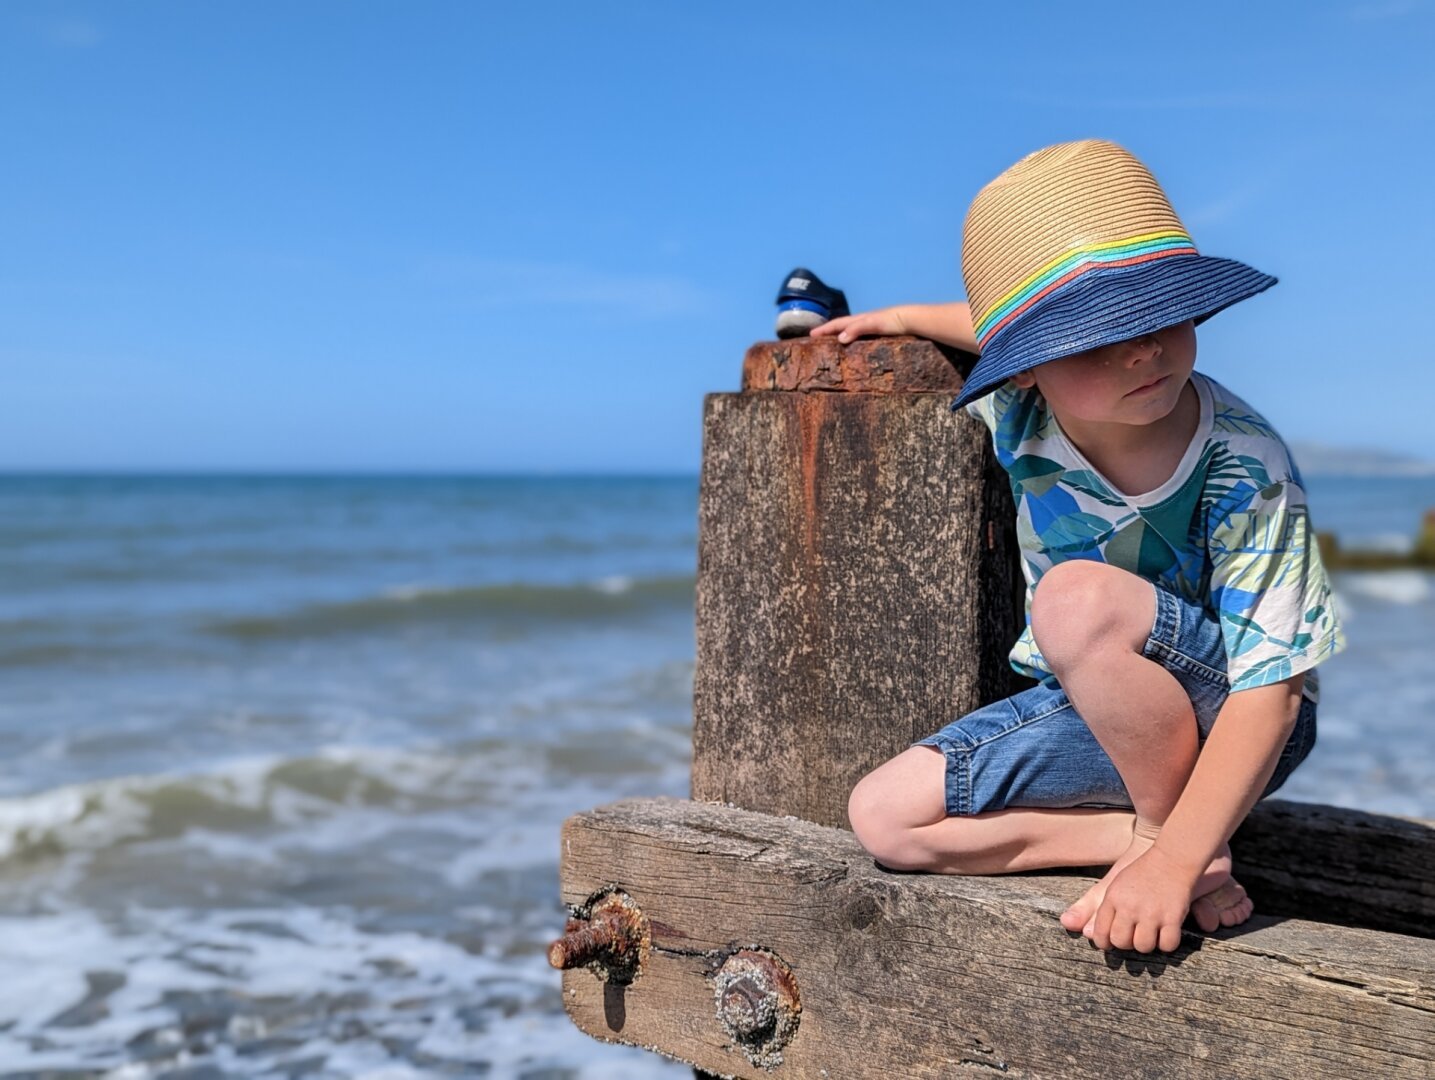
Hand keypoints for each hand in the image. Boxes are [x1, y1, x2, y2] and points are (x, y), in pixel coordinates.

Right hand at [808, 306, 908, 342]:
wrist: (913, 320)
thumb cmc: (893, 321)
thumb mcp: (873, 323)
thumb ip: (856, 329)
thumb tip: (839, 338)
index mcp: (860, 319)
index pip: (838, 323)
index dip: (824, 329)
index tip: (811, 335)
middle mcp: (864, 322)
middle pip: (843, 326)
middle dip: (829, 332)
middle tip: (817, 340)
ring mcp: (872, 328)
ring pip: (852, 331)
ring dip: (840, 336)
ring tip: (833, 345)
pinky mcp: (881, 334)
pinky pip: (862, 337)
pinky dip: (854, 341)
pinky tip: (855, 349)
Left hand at [1087, 844, 1201, 953]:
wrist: (1172, 857)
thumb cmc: (1141, 872)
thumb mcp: (1114, 884)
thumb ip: (1091, 904)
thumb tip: (1065, 923)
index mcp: (1112, 898)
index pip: (1100, 932)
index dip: (1106, 941)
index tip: (1113, 941)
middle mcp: (1129, 907)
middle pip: (1121, 942)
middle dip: (1127, 944)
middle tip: (1135, 936)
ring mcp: (1151, 913)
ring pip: (1143, 946)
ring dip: (1148, 944)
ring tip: (1152, 933)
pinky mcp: (1172, 917)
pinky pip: (1167, 945)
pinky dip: (1168, 944)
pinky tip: (1167, 933)